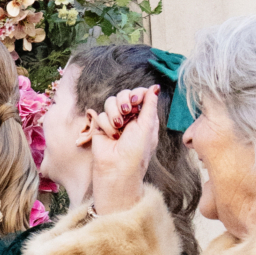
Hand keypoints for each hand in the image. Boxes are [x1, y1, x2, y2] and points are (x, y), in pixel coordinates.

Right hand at [90, 85, 158, 214]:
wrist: (118, 167)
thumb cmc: (137, 150)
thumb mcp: (148, 125)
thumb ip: (150, 104)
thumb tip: (155, 87)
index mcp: (144, 116)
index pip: (139, 94)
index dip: (136, 93)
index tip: (136, 100)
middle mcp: (129, 117)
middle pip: (123, 94)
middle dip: (124, 101)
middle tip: (127, 111)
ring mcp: (114, 121)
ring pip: (110, 103)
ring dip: (114, 114)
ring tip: (118, 128)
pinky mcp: (100, 127)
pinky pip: (100, 115)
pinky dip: (106, 125)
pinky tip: (111, 136)